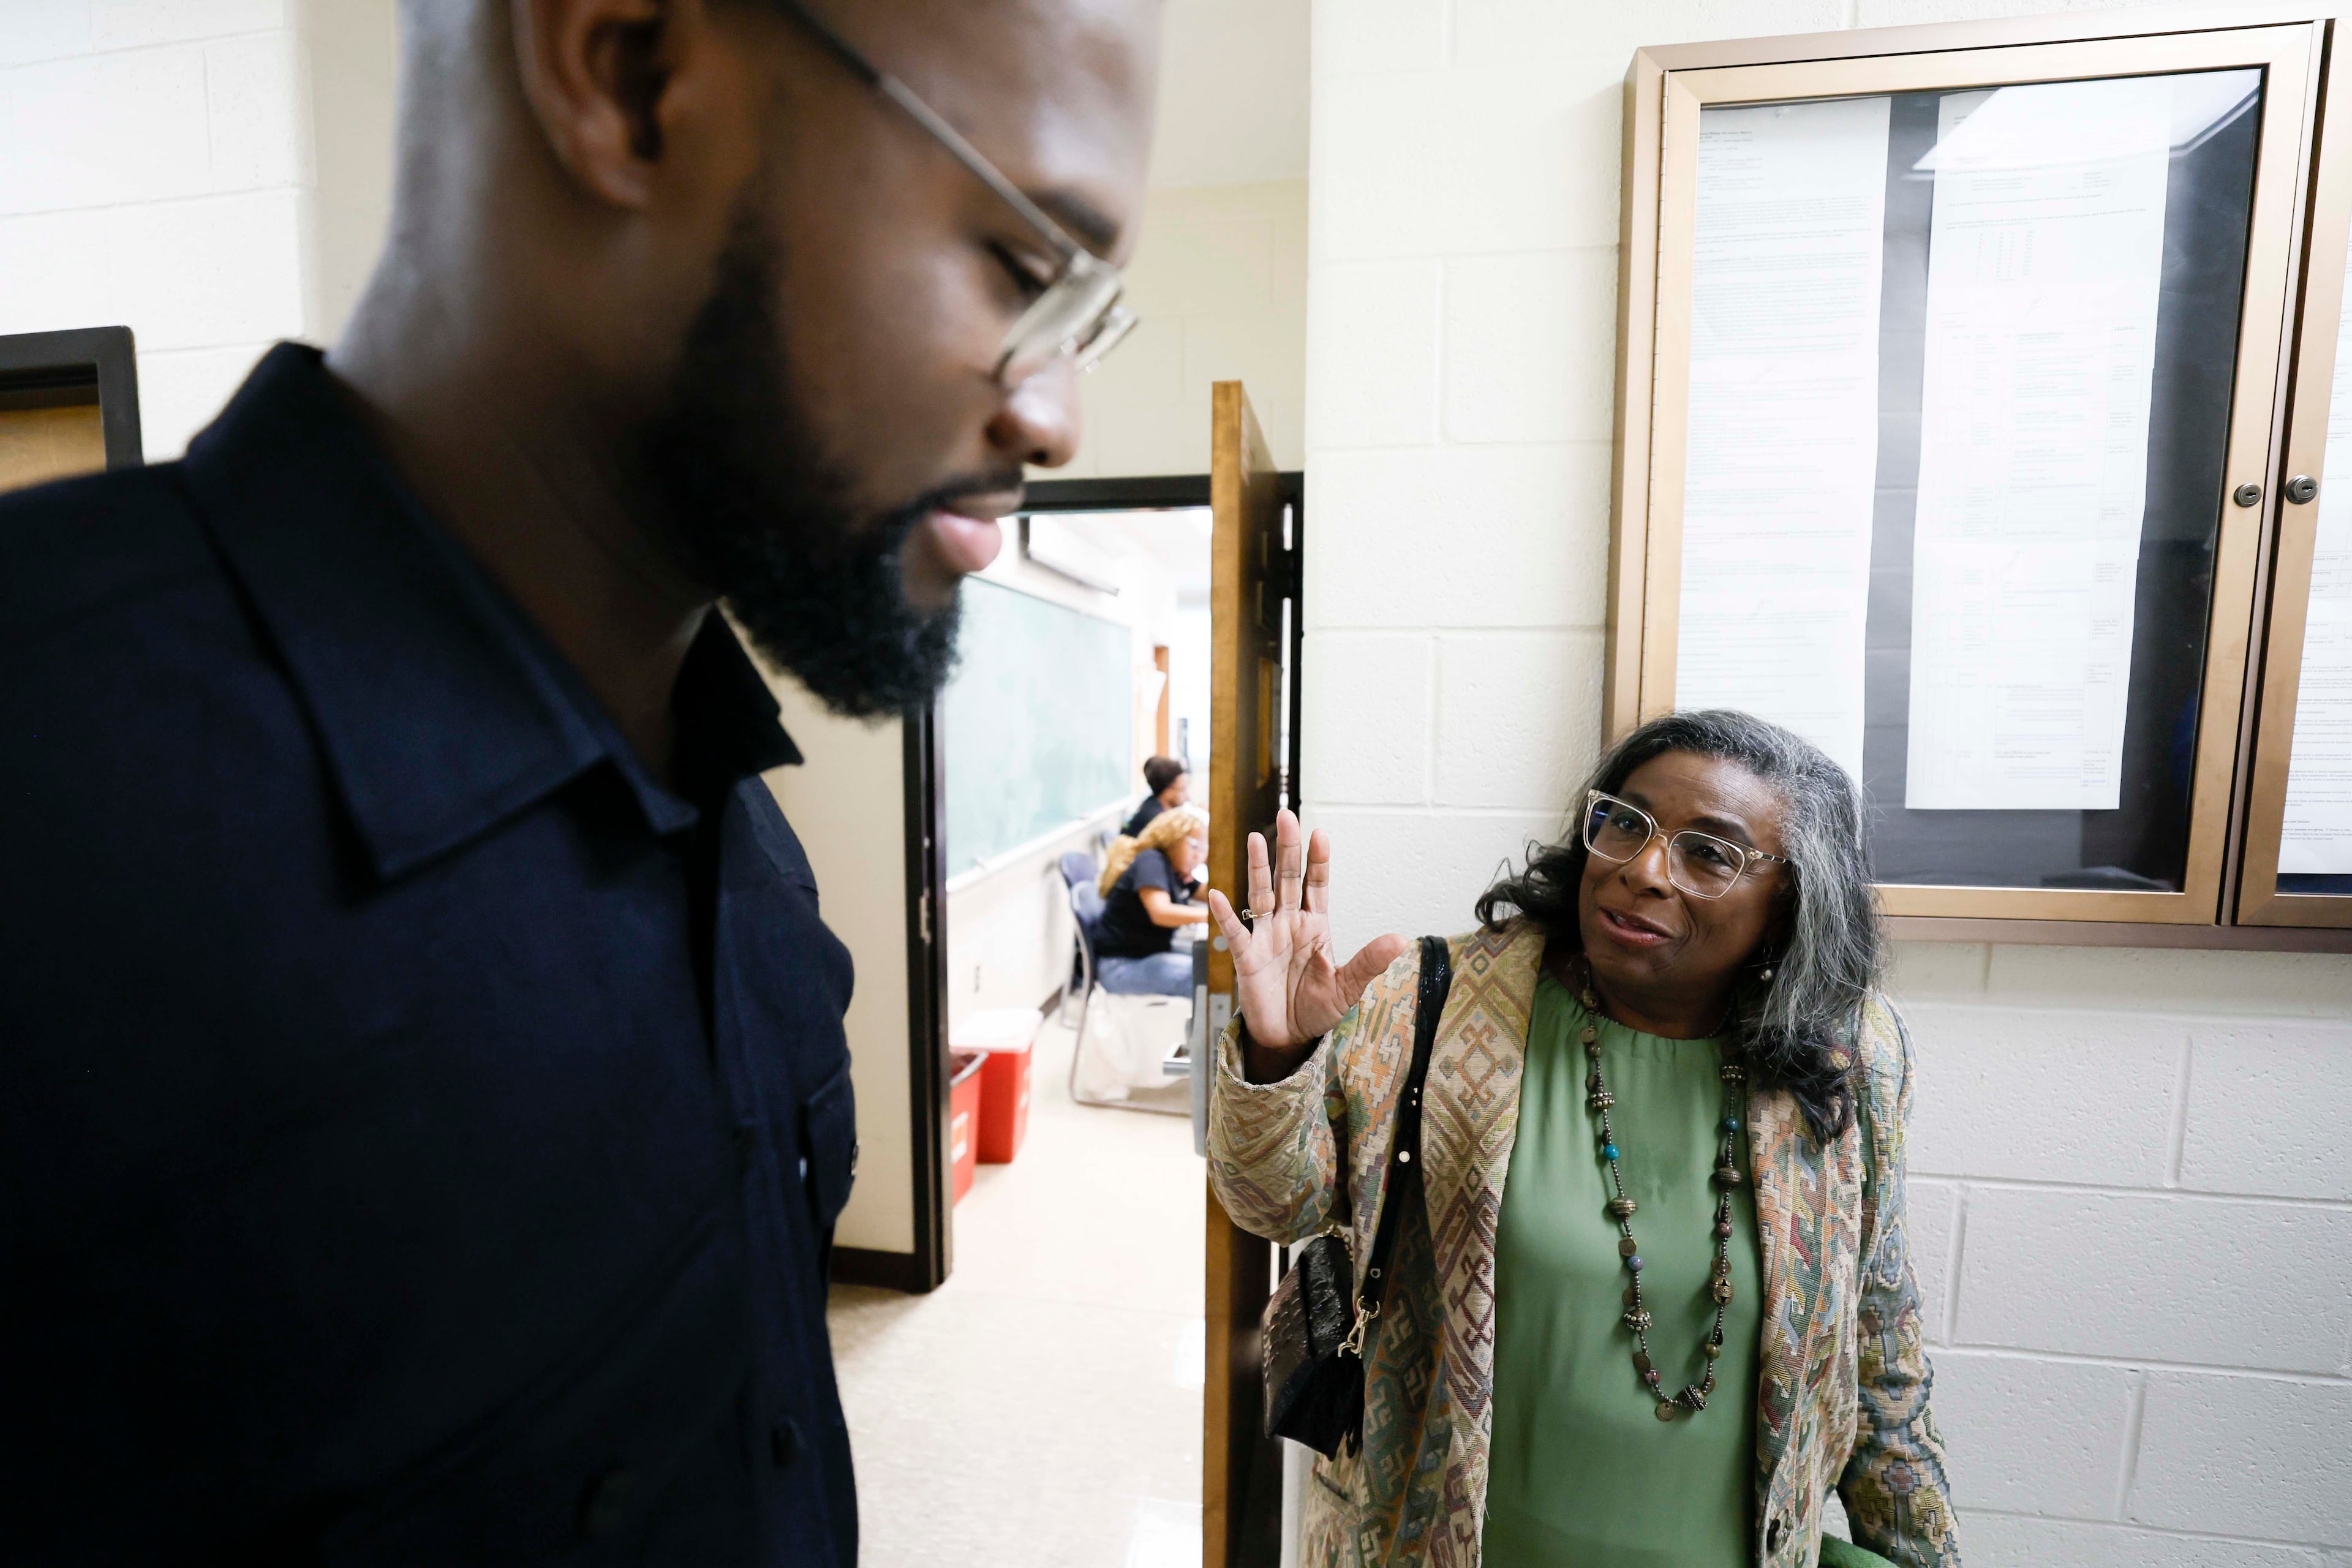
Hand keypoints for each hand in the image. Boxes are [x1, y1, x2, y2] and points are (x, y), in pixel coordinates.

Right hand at [1205, 810, 1410, 1051]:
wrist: (1289, 1037)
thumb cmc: (1317, 1008)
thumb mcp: (1348, 986)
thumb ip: (1368, 961)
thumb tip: (1400, 939)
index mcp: (1315, 926)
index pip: (1317, 885)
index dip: (1318, 860)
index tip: (1320, 834)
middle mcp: (1289, 924)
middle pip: (1287, 879)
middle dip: (1287, 849)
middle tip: (1287, 816)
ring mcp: (1266, 937)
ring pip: (1261, 894)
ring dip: (1258, 868)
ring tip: (1255, 838)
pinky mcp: (1247, 957)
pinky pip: (1236, 932)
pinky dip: (1225, 915)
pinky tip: (1217, 895)